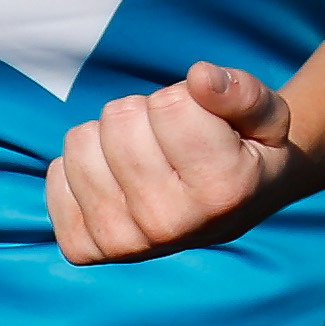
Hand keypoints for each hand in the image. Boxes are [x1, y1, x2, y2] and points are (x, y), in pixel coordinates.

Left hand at [48, 61, 298, 265]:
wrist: (234, 209)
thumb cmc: (249, 149)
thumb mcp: (268, 115)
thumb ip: (242, 91)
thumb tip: (199, 76)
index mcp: (223, 191)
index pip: (169, 105)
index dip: (186, 98)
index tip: (206, 124)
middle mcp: (171, 225)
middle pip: (120, 119)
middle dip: (146, 113)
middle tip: (173, 140)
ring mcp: (124, 243)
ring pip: (81, 142)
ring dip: (112, 137)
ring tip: (147, 157)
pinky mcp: (86, 249)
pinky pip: (56, 173)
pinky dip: (85, 164)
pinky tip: (119, 180)